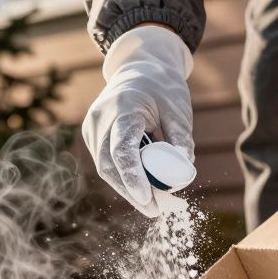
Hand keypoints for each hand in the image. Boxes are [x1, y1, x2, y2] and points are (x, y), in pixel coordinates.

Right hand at [82, 25, 194, 216]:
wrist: (138, 67)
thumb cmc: (161, 86)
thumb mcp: (177, 108)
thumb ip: (180, 137)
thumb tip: (185, 172)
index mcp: (122, 108)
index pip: (122, 149)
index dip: (133, 177)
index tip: (147, 198)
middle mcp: (100, 119)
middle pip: (110, 165)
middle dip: (131, 192)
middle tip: (154, 210)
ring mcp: (92, 127)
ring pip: (105, 167)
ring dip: (126, 189)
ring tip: (150, 205)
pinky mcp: (92, 135)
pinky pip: (105, 162)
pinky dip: (122, 177)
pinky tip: (139, 189)